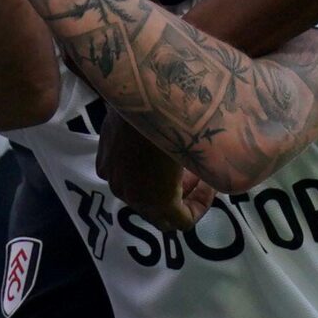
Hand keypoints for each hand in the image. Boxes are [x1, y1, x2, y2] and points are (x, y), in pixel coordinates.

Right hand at [97, 111, 216, 227]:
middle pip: (159, 214)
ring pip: (139, 196)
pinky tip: (148, 154)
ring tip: (174, 163)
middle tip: (196, 177)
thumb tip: (215, 176)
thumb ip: (204, 174)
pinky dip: (138, 175)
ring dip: (158, 187)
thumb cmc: (177, 126)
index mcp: (156, 201)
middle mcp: (130, 197)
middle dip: (180, 199)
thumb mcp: (198, 154)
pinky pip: (123, 178)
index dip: (200, 206)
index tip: (211, 185)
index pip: (182, 222)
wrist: (141, 94)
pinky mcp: (103, 160)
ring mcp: (113, 179)